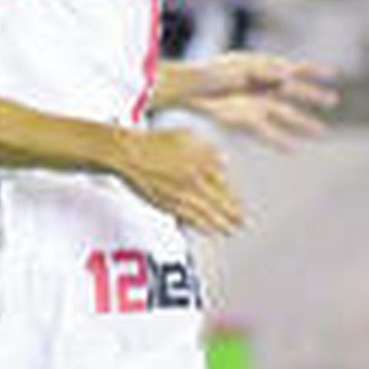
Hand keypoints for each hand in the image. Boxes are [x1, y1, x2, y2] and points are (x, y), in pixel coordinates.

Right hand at [118, 128, 244, 235]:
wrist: (128, 153)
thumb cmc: (153, 143)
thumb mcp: (187, 137)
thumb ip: (208, 150)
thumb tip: (223, 161)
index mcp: (204, 161)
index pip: (225, 185)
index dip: (233, 199)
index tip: (239, 207)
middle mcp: (197, 180)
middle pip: (220, 203)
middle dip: (232, 216)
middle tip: (240, 224)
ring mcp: (182, 194)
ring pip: (206, 214)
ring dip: (219, 225)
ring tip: (227, 231)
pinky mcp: (167, 204)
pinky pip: (188, 219)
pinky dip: (200, 226)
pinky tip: (206, 230)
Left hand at [168, 51, 339, 151]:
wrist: (189, 90)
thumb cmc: (210, 73)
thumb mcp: (238, 67)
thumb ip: (263, 71)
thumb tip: (287, 74)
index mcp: (265, 69)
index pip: (295, 68)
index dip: (314, 71)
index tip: (334, 73)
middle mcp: (264, 88)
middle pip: (294, 92)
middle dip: (313, 97)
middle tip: (333, 101)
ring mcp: (256, 105)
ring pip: (286, 115)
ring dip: (304, 123)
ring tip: (321, 132)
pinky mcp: (245, 121)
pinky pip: (268, 133)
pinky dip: (281, 141)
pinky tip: (294, 149)